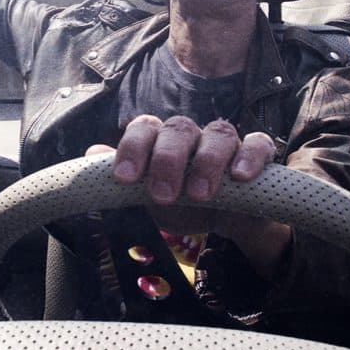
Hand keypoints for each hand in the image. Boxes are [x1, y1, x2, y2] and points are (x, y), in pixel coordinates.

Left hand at [89, 115, 274, 203]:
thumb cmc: (179, 202)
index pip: (144, 129)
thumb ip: (122, 176)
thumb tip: (91, 153)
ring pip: (218, 133)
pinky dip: (250, 155)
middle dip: (168, 160)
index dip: (132, 149)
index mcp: (160, 139)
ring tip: (200, 195)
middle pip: (179, 129)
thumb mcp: (147, 196)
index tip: (123, 178)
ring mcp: (224, 142)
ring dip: (208, 162)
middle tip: (163, 195)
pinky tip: (241, 176)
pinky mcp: (256, 154)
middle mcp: (191, 134)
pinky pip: (258, 143)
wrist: (224, 220)